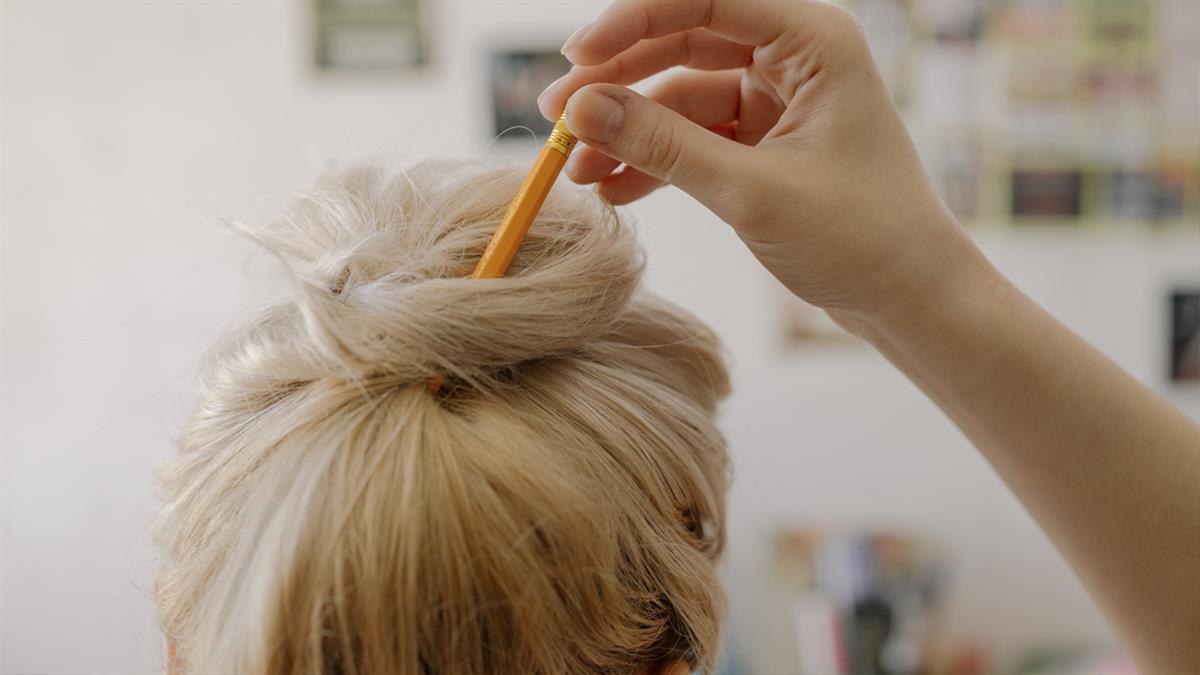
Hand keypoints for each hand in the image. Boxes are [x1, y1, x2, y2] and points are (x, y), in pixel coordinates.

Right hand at [538, 0, 984, 328]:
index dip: (631, 21)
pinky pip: (694, 138)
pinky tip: (612, 191)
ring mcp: (778, 102)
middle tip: (552, 120)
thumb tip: (580, 109)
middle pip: (681, 45)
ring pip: (680, 99)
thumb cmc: (860, 238)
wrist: (911, 300)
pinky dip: (654, 162)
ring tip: (574, 172)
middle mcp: (794, 58)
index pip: (704, 1)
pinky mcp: (765, 144)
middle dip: (616, 84)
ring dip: (628, 133)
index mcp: (811, 40)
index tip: (574, 60)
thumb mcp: (751, 191)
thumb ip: (664, 146)